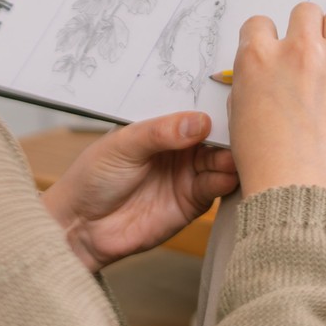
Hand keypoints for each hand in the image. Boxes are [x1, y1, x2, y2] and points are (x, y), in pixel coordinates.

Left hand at [43, 112, 237, 271]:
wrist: (81, 226)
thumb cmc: (93, 177)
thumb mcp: (123, 145)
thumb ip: (160, 133)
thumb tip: (199, 122)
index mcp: (164, 126)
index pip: (196, 110)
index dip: (214, 105)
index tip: (234, 98)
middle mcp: (181, 148)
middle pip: (217, 135)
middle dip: (231, 131)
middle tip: (245, 127)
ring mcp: (189, 174)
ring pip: (223, 160)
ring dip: (233, 156)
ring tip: (237, 153)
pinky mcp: (193, 202)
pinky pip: (217, 188)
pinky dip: (227, 180)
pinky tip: (228, 174)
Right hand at [229, 3, 325, 200]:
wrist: (301, 193)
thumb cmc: (267, 166)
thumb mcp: (238, 120)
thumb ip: (249, 86)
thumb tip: (262, 77)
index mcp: (257, 59)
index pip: (260, 23)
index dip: (268, 38)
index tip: (276, 51)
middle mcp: (296, 51)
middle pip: (305, 12)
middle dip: (306, 31)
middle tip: (310, 54)